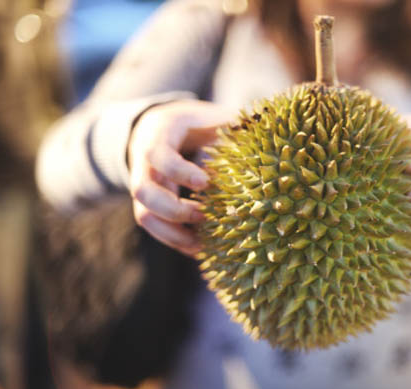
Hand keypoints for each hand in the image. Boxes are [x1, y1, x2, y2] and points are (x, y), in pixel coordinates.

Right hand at [128, 100, 234, 254]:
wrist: (164, 126)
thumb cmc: (197, 122)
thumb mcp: (212, 116)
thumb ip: (234, 126)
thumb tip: (267, 131)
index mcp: (160, 134)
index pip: (159, 156)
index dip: (180, 172)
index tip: (205, 183)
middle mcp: (144, 162)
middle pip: (143, 192)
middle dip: (174, 210)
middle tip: (204, 215)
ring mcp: (144, 184)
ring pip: (145, 215)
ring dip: (172, 234)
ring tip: (201, 245)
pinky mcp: (150, 203)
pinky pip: (155, 227)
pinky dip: (175, 241)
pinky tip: (199, 249)